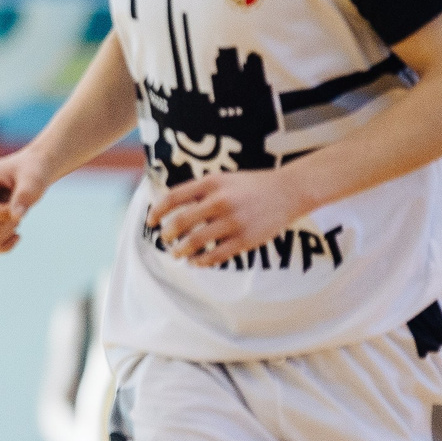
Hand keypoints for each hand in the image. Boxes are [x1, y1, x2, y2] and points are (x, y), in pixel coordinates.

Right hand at [0, 146, 51, 253]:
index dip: (4, 215)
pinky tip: (17, 231)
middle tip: (24, 207)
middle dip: (11, 223)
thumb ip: (26, 194)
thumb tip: (16, 217)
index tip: (22, 205)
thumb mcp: (35, 179)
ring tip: (18, 213)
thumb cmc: (35, 170)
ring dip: (10, 232)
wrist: (35, 170)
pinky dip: (7, 243)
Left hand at [148, 169, 308, 266]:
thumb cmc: (251, 186)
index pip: (173, 198)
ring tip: (177, 253)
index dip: (157, 212)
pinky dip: (202, 261)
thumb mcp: (223, 179)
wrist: (289, 191)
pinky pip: (216, 255)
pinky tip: (197, 261)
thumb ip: (199, 191)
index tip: (151, 221)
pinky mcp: (245, 239)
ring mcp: (233, 221)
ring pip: (195, 242)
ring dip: (181, 251)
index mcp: (211, 183)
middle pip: (181, 222)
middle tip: (165, 239)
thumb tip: (169, 207)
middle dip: (168, 234)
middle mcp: (220, 201)